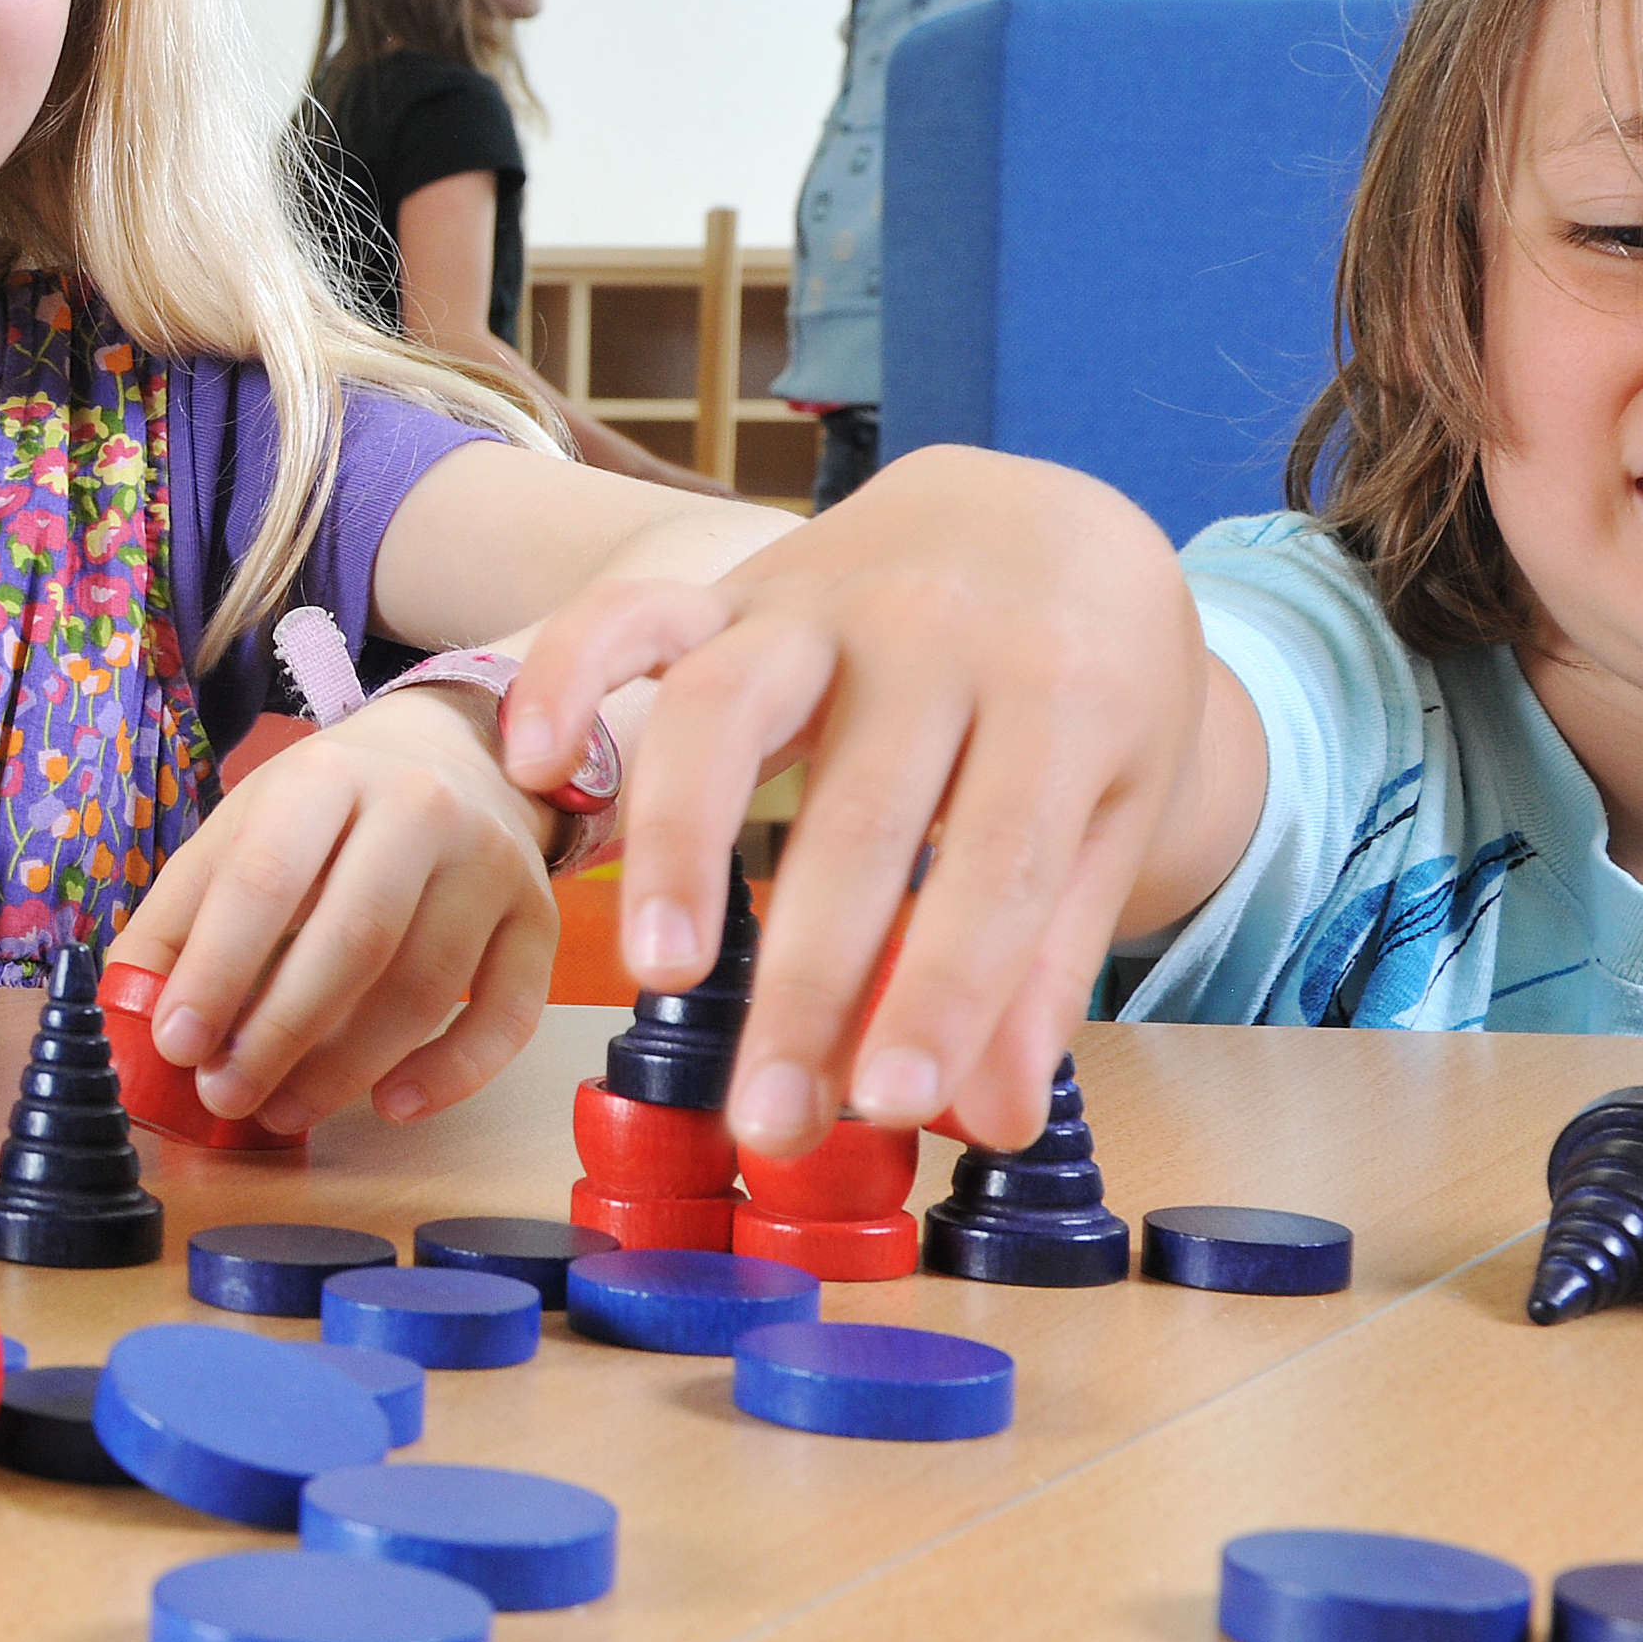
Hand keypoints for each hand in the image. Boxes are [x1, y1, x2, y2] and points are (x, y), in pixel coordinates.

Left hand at [113, 685, 554, 1129]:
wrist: (454, 757)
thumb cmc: (327, 811)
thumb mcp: (241, 831)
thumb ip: (179, 918)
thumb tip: (133, 1018)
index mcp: (326, 778)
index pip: (266, 880)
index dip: (217, 972)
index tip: (178, 1044)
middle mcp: (420, 809)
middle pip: (353, 941)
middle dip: (279, 1035)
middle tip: (226, 1094)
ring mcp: (492, 865)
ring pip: (424, 989)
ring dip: (347, 1069)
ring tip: (283, 1108)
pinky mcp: (541, 919)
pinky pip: (507, 1017)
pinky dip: (452, 1075)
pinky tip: (393, 1105)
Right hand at [519, 445, 1197, 1158]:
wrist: (1041, 518)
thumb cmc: (1083, 687)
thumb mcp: (1109, 811)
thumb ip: (1042, 960)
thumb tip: (993, 1120)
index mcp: (1065, 691)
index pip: (996, 867)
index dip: (941, 996)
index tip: (886, 1108)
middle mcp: (937, 632)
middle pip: (860, 820)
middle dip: (808, 985)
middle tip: (767, 1123)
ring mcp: (824, 599)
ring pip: (726, 710)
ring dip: (681, 844)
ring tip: (659, 972)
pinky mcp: (734, 587)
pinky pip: (630, 613)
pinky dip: (568, 676)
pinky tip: (532, 765)